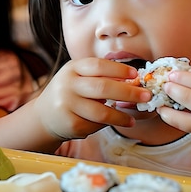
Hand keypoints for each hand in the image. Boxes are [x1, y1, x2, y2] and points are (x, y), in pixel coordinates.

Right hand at [35, 58, 150, 139]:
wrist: (44, 116)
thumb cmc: (70, 94)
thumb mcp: (78, 78)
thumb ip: (100, 76)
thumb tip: (133, 80)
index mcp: (72, 68)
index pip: (98, 65)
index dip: (119, 70)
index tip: (136, 75)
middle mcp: (68, 85)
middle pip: (102, 88)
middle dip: (128, 92)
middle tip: (146, 96)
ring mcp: (67, 104)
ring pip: (101, 112)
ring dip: (121, 117)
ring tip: (131, 120)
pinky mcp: (70, 124)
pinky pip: (95, 125)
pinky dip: (106, 125)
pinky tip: (111, 124)